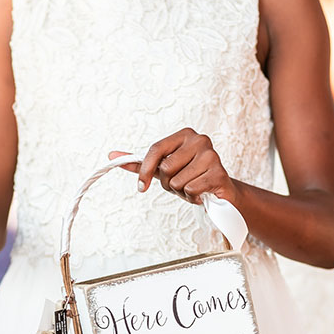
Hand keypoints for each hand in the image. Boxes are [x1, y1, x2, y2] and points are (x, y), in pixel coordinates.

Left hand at [110, 128, 238, 205]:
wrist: (220, 192)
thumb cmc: (190, 177)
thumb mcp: (164, 169)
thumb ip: (140, 162)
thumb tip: (112, 155)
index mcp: (184, 135)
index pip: (155, 150)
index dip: (144, 170)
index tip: (140, 187)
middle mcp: (199, 140)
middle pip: (165, 169)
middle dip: (168, 184)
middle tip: (180, 184)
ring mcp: (211, 155)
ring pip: (177, 182)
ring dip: (181, 192)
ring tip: (192, 188)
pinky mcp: (218, 173)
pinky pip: (191, 190)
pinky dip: (193, 198)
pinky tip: (201, 193)